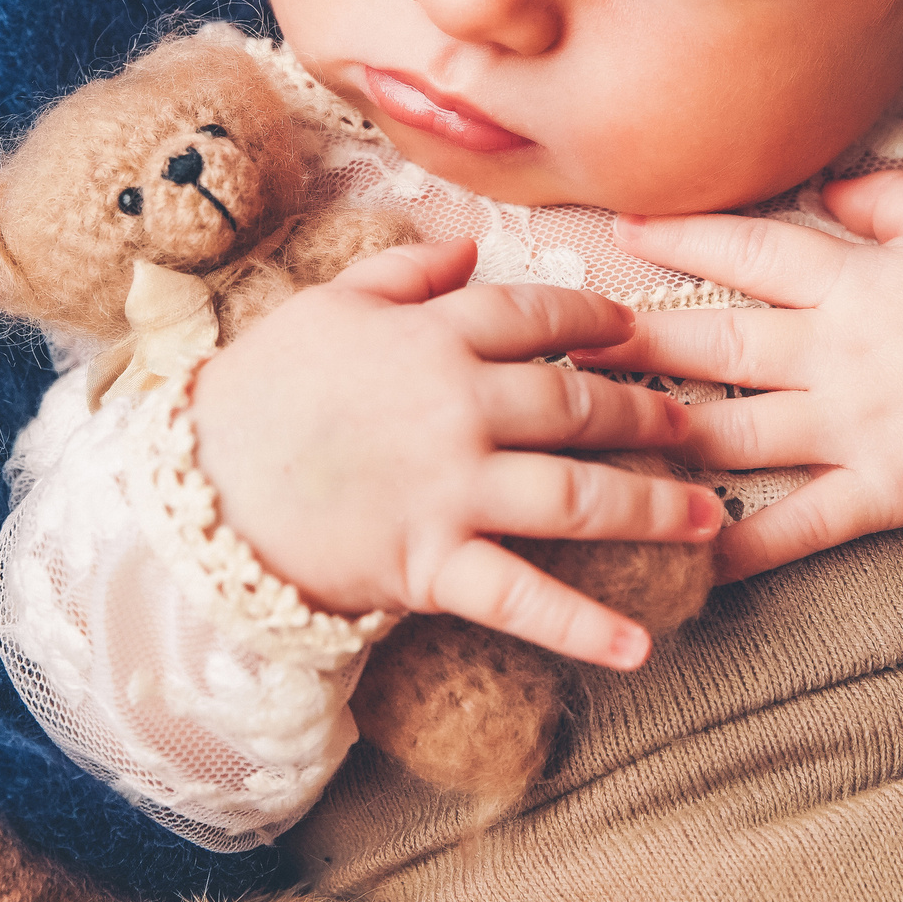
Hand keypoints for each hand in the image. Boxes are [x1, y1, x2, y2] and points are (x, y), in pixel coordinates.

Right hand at [190, 240, 723, 668]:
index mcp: (431, 337)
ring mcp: (449, 488)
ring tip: (707, 519)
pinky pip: (520, 597)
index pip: (538, 317)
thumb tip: (468, 251)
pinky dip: (582, 629)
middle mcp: (456, 408)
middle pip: (578, 406)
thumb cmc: (259, 390)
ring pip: (575, 494)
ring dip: (650, 509)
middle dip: (647, 415)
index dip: (596, 322)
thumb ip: (403, 273)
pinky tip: (641, 650)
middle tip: (693, 425)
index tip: (633, 331)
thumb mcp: (326, 305)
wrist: (196, 485)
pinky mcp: (431, 563)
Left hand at [570, 171, 902, 582]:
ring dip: (658, 437)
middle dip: (630, 342)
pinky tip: (686, 556)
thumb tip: (827, 182)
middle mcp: (839, 347)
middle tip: (556, 344)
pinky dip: (745, 542)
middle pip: (714, 340)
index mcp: (854, 279)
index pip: (747, 247)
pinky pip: (801, 521)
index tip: (616, 230)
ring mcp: (856, 421)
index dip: (679, 235)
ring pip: (736, 429)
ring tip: (585, 441)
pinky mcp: (883, 488)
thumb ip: (886, 200)